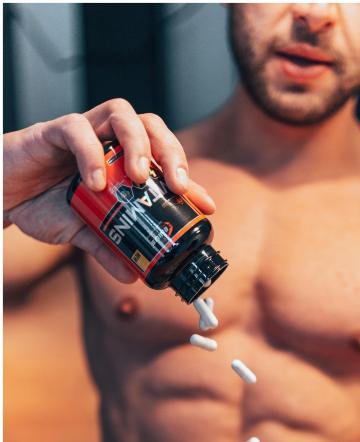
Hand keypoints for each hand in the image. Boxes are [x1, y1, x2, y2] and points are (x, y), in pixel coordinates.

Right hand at [4, 99, 214, 281]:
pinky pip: (77, 129)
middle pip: (150, 126)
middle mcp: (108, 141)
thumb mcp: (81, 231)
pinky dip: (91, 153)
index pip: (163, 160)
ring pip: (122, 114)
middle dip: (170, 153)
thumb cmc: (43, 204)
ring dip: (138, 144)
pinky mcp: (54, 131)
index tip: (206, 206)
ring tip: (139, 178)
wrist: (4, 196)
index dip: (188, 180)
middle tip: (177, 186)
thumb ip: (107, 247)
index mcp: (122, 161)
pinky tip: (96, 181)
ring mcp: (84, 132)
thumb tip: (133, 276)